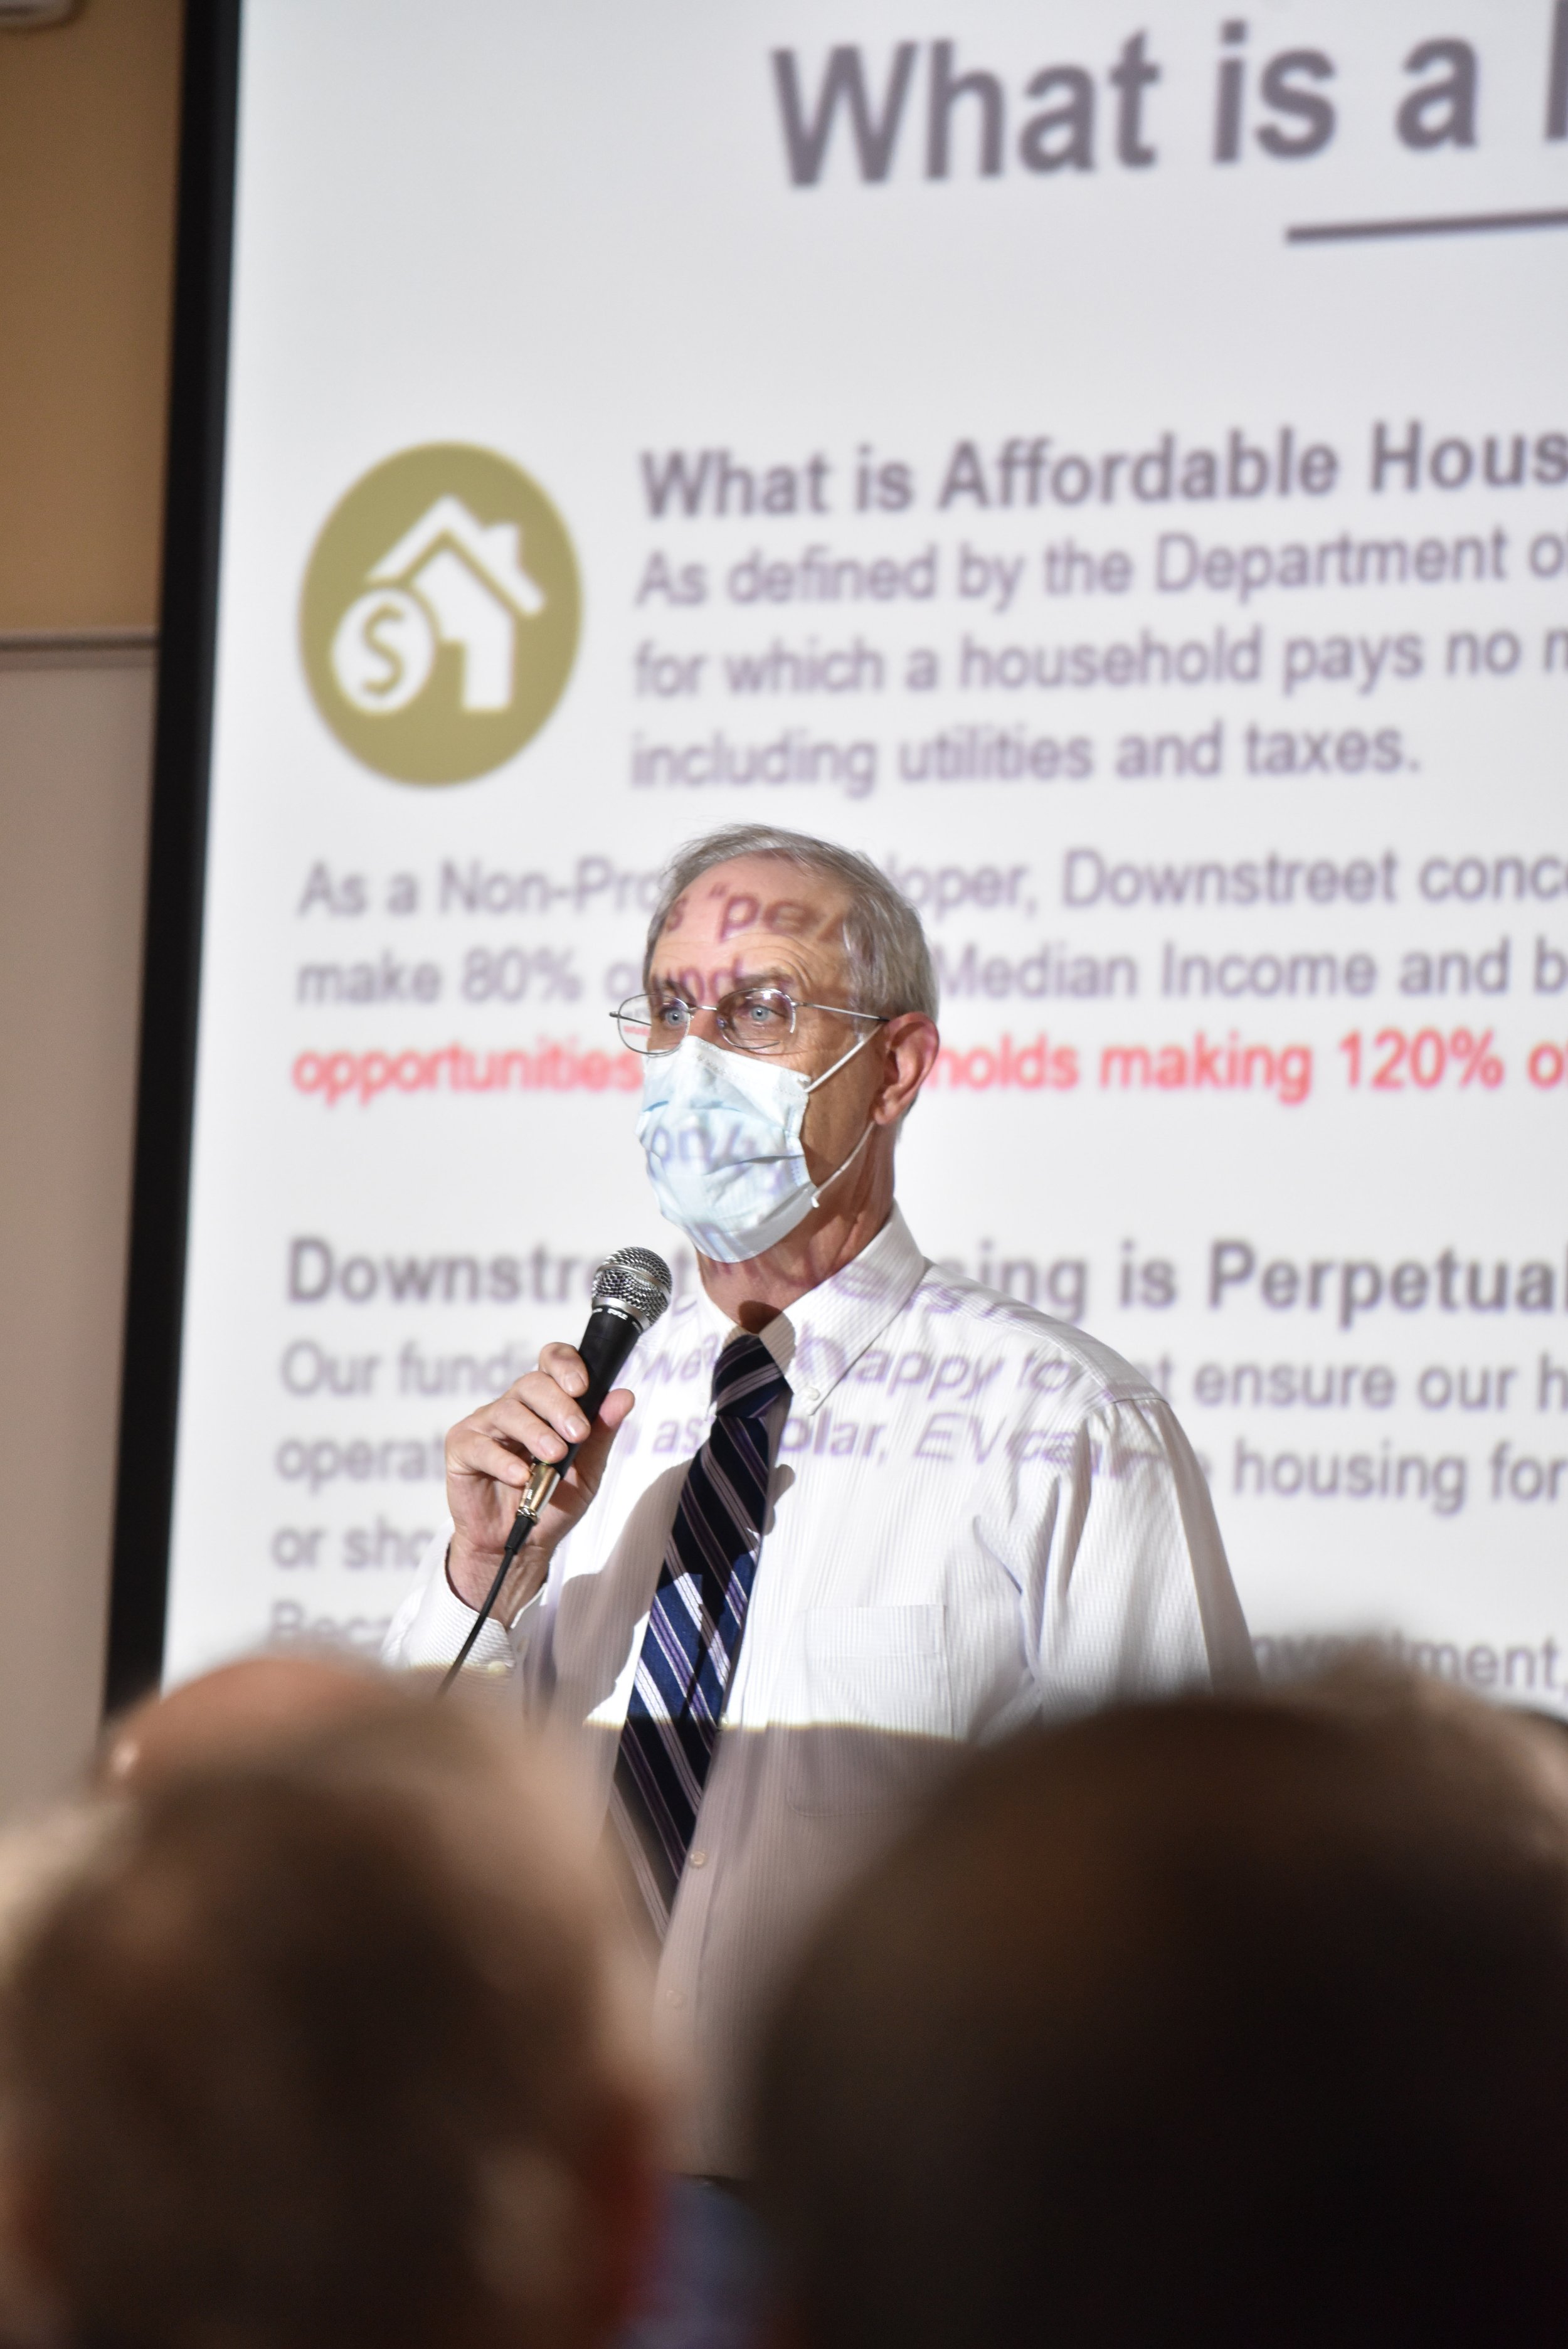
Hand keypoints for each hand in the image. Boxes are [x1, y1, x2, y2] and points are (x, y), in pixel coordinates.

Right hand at [444, 1343, 634, 1621]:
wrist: (521, 1545)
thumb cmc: (552, 1503)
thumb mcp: (587, 1470)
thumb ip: (602, 1433)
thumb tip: (624, 1396)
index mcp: (546, 1403)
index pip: (551, 1362)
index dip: (565, 1365)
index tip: (583, 1387)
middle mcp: (514, 1406)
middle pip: (532, 1383)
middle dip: (559, 1405)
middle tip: (578, 1433)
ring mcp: (485, 1425)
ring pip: (508, 1411)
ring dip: (535, 1433)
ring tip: (554, 1457)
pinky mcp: (462, 1448)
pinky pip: (480, 1445)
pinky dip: (503, 1461)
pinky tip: (521, 1477)